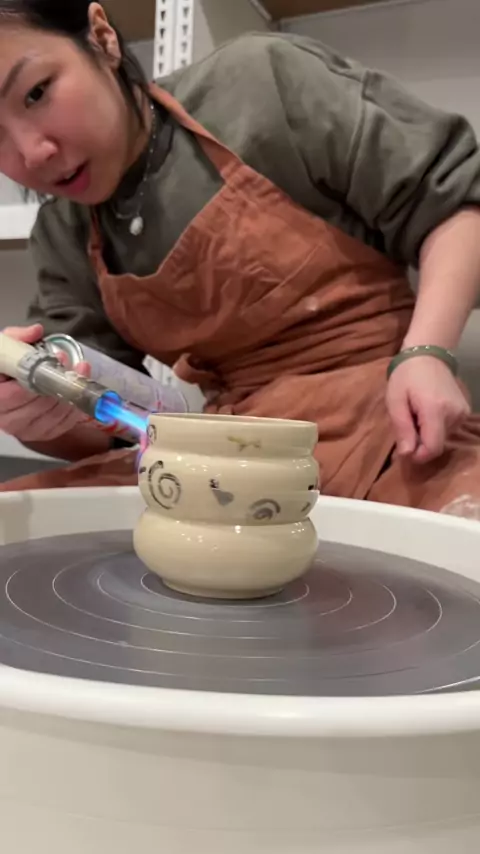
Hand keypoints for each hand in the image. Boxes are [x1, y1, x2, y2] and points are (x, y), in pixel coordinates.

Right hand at [0, 324, 88, 442]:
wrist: (10, 389)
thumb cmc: (5, 369)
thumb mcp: (5, 349)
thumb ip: (17, 339)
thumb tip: (36, 331)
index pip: (13, 395)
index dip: (37, 377)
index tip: (55, 358)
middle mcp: (8, 420)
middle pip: (38, 405)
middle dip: (58, 383)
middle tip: (70, 364)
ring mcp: (27, 430)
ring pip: (54, 414)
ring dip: (71, 393)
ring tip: (79, 372)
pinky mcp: (44, 435)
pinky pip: (64, 423)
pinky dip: (75, 406)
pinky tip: (78, 389)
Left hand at [386, 356, 469, 463]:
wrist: (428, 355)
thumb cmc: (405, 377)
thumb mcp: (395, 401)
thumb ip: (402, 428)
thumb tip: (407, 455)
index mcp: (435, 410)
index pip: (433, 448)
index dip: (418, 456)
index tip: (405, 450)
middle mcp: (454, 413)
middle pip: (437, 445)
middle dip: (420, 443)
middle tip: (407, 426)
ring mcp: (462, 412)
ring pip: (442, 439)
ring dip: (427, 435)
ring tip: (416, 416)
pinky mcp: (465, 411)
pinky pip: (449, 430)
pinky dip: (436, 427)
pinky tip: (427, 413)